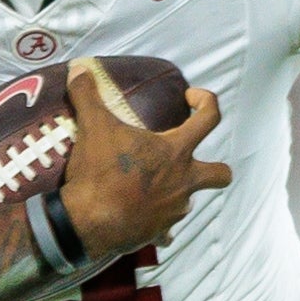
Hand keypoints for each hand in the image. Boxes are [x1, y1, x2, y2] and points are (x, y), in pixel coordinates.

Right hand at [58, 64, 230, 260]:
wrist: (90, 222)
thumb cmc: (100, 171)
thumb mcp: (93, 126)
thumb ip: (87, 95)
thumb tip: (79, 68)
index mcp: (176, 152)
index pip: (209, 119)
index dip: (206, 102)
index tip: (192, 98)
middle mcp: (184, 181)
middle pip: (221, 174)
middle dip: (215, 167)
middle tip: (191, 160)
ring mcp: (174, 210)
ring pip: (189, 200)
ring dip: (177, 192)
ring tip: (151, 185)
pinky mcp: (159, 232)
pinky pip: (165, 231)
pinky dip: (157, 223)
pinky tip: (143, 217)